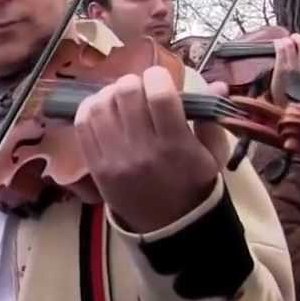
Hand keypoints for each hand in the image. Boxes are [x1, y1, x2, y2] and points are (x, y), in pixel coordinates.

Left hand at [75, 67, 220, 233]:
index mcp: (175, 146)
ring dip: (109, 93)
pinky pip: (82, 125)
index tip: (159, 77)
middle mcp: (142, 150)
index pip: (159, 96)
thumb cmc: (193, 184)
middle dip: (133, 82)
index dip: (157, 76)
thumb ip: (211, 118)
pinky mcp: (95, 166)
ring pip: (100, 105)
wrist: (167, 224)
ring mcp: (114, 159)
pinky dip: (90, 108)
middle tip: (139, 88)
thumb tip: (217, 83)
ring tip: (120, 98)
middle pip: (126, 95)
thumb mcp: (213, 155)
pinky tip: (102, 108)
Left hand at [270, 32, 299, 105]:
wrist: (284, 107)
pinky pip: (280, 49)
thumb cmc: (293, 92)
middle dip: (297, 37)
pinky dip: (278, 43)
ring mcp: (292, 68)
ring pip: (291, 43)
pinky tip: (276, 44)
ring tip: (283, 43)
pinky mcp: (280, 70)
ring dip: (286, 40)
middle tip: (291, 41)